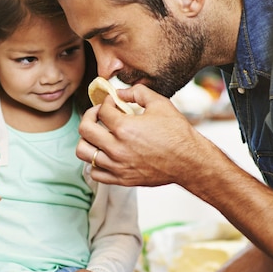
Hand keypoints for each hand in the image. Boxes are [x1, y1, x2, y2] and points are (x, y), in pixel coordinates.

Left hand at [77, 84, 203, 186]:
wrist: (188, 161)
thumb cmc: (176, 134)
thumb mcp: (160, 103)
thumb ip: (137, 92)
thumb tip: (119, 93)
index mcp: (124, 128)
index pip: (102, 110)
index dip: (106, 102)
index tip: (113, 103)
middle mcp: (117, 148)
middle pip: (85, 129)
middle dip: (89, 116)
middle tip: (98, 114)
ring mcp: (117, 165)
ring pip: (83, 152)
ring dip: (87, 139)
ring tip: (97, 134)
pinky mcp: (121, 179)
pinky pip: (94, 172)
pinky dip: (94, 162)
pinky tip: (104, 154)